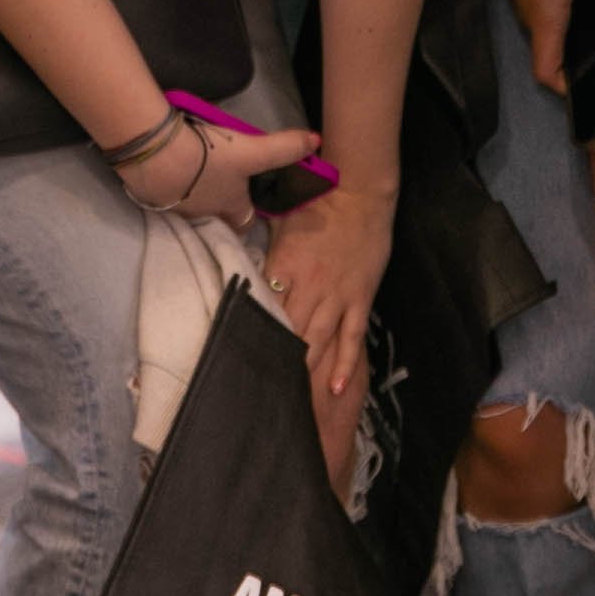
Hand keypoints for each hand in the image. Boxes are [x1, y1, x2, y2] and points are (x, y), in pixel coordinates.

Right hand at [112, 112, 325, 225]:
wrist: (157, 156)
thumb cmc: (210, 158)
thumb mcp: (252, 151)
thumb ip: (283, 148)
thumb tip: (317, 142)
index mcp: (230, 207)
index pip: (244, 222)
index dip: (248, 214)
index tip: (250, 204)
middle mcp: (204, 215)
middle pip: (216, 217)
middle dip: (219, 207)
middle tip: (220, 186)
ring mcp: (175, 209)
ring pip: (189, 207)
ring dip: (192, 194)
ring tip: (193, 176)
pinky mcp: (151, 197)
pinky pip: (164, 195)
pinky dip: (168, 185)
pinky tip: (166, 169)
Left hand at [261, 180, 394, 453]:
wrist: (360, 192)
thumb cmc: (316, 203)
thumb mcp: (279, 223)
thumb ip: (260, 249)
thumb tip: (234, 266)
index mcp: (283, 267)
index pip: (263, 309)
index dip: (251, 336)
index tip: (238, 363)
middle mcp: (309, 287)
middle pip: (288, 332)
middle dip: (275, 363)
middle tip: (262, 395)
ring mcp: (336, 296)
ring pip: (316, 341)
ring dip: (304, 372)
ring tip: (292, 403)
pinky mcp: (359, 299)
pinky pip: (350, 338)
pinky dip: (343, 365)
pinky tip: (334, 389)